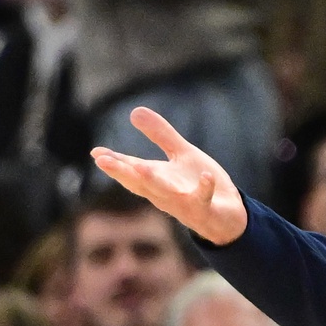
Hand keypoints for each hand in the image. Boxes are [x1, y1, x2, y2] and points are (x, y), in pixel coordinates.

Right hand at [90, 107, 248, 243]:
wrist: (229, 215)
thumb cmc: (198, 185)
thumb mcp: (181, 154)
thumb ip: (161, 135)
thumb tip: (134, 110)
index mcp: (156, 179)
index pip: (131, 169)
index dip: (114, 161)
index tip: (95, 152)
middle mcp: (164, 193)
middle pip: (140, 182)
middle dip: (121, 172)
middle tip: (102, 161)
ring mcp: (184, 203)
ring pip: (166, 194)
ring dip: (154, 182)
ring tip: (142, 169)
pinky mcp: (205, 209)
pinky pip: (204, 199)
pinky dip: (204, 188)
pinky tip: (206, 176)